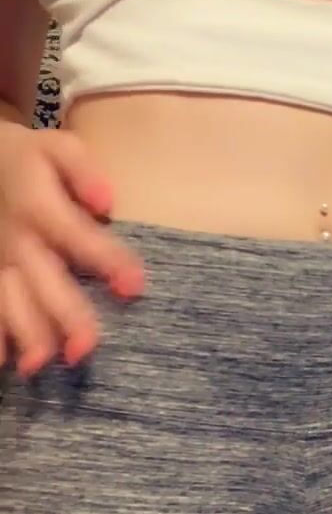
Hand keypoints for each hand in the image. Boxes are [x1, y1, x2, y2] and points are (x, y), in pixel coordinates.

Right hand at [0, 124, 144, 376]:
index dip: (107, 260)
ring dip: (25, 333)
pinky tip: (7, 364)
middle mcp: (16, 241)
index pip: (78, 236)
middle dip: (63, 314)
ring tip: (40, 365)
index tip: (136, 286)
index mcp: (39, 207)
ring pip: (9, 301)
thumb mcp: (56, 147)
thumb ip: (82, 171)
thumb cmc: (28, 160)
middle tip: (86, 348)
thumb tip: (107, 202)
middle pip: (42, 280)